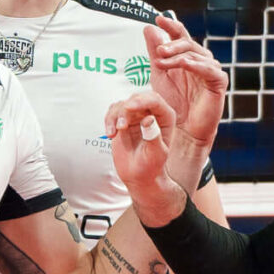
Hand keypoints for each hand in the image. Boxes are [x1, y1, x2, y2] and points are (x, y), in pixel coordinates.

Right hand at [104, 92, 185, 224]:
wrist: (139, 175)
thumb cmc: (151, 166)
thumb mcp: (156, 154)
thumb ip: (153, 136)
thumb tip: (148, 119)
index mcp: (165, 117)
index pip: (154, 100)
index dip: (142, 100)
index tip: (129, 107)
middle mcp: (151, 112)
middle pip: (137, 97)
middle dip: (126, 108)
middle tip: (121, 125)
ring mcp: (136, 115)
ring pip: (122, 104)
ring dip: (115, 117)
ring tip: (115, 133)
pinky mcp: (123, 120)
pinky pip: (113, 111)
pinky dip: (108, 120)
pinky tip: (110, 134)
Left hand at [144, 15, 225, 159]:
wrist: (182, 130)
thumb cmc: (172, 103)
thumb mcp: (159, 74)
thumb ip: (155, 52)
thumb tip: (148, 27)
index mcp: (188, 56)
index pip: (181, 35)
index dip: (172, 25)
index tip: (158, 18)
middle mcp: (201, 61)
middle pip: (189, 44)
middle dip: (173, 44)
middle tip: (158, 50)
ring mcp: (211, 71)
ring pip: (197, 55)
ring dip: (179, 56)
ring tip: (163, 61)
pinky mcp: (219, 83)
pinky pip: (210, 70)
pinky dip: (197, 65)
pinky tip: (185, 64)